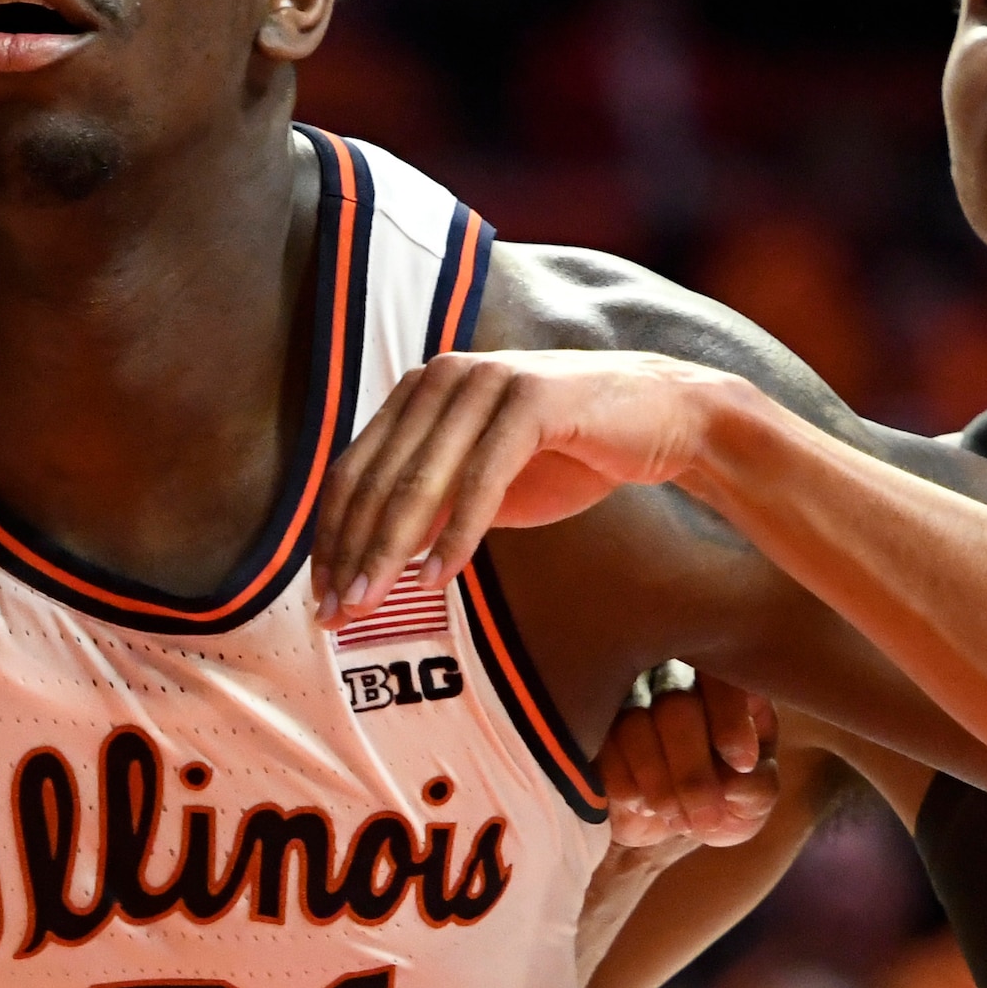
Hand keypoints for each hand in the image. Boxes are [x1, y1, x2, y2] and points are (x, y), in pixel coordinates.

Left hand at [312, 350, 727, 613]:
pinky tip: (439, 576)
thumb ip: (427, 510)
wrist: (663, 422)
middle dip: (352, 553)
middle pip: (378, 478)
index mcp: (420, 391)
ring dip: (391, 550)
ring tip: (373, 602)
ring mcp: (488, 381)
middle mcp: (443, 376)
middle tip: (338, 612)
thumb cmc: (568, 456)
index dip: (331, 537)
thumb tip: (366, 566)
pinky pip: (482, 477)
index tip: (323, 595)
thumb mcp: (482, 487)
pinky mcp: (533, 399)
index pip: (355, 470)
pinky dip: (457, 532)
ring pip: (421, 479)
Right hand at [595, 669, 783, 850]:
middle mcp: (677, 683)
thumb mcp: (750, 805)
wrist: (666, 830)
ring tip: (677, 820)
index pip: (725, 679)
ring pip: (634, 726)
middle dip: (692, 772)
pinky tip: (644, 808)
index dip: (730, 720)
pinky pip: (600, 750)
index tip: (741, 764)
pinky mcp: (589, 730)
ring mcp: (626, 702)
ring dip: (659, 785)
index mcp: (727, 690)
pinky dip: (626, 788)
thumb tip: (733, 773)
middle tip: (706, 816)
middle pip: (677, 705)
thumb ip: (755, 786)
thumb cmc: (720, 805)